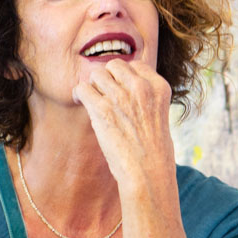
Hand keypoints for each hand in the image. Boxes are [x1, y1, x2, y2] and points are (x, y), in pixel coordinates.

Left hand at [72, 59, 174, 189]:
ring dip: (92, 85)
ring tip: (91, 99)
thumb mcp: (159, 116)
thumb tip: (122, 88)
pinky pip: (82, 88)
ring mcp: (121, 97)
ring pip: (96, 74)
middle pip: (114, 65)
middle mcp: (141, 87)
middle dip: (107, 77)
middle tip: (102, 94)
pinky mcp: (102, 109)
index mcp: (159, 87)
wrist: (148, 172)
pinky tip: (80, 102)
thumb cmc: (153, 151)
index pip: (135, 65)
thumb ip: (145, 98)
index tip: (118, 88)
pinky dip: (78, 94)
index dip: (123, 76)